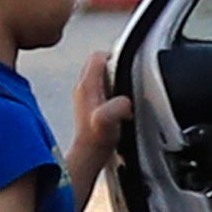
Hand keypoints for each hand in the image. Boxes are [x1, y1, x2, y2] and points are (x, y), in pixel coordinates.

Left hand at [70, 50, 128, 180]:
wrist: (89, 155)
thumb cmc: (97, 140)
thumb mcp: (108, 121)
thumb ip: (118, 107)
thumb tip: (126, 101)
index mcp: (87, 86)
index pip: (98, 56)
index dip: (115, 57)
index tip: (128, 68)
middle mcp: (83, 88)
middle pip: (99, 63)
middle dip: (116, 67)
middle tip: (128, 78)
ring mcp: (85, 96)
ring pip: (100, 75)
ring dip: (114, 79)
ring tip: (125, 91)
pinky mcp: (89, 105)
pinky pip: (101, 88)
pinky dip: (111, 91)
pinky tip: (119, 104)